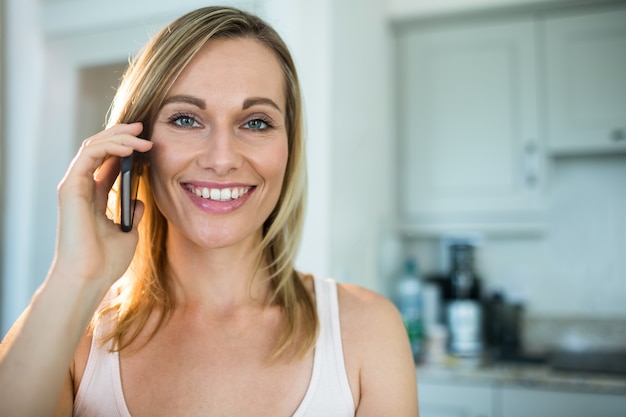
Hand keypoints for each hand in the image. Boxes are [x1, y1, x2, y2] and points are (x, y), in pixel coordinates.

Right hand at [52, 122, 152, 289]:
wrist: (89, 278)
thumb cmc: (105, 262)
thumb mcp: (128, 233)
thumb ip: (132, 214)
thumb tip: (141, 201)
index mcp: (94, 197)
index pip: (108, 161)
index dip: (127, 148)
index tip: (149, 142)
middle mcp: (82, 188)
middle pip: (100, 148)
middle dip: (122, 134)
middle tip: (144, 127)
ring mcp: (75, 186)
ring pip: (94, 146)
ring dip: (119, 136)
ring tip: (142, 135)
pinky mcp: (70, 187)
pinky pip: (90, 154)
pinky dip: (110, 146)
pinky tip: (130, 147)